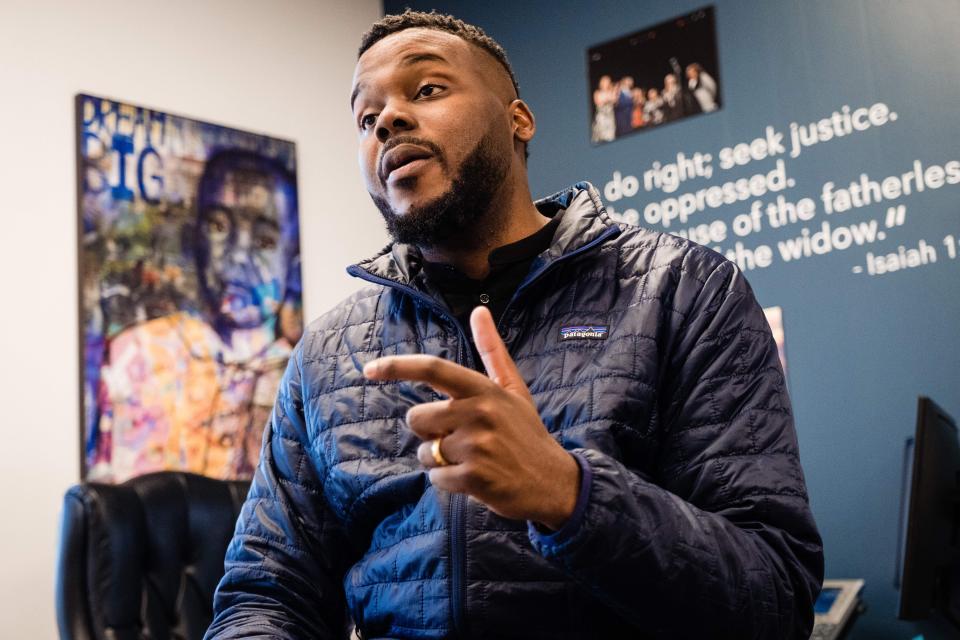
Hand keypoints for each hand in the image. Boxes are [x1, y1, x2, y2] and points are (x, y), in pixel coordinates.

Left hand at [363, 306, 579, 529]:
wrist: (553, 482)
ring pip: (424, 451)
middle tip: (462, 439)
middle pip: (417, 418)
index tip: (369, 370)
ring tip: (471, 460)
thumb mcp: (513, 390)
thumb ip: (492, 351)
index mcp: (484, 389)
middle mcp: (479, 413)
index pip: (433, 369)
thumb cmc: (526, 433)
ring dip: (439, 460)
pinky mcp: (475, 477)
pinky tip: (474, 479)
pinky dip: (448, 482)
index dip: (397, 367)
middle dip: (429, 432)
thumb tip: (479, 311)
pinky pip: (435, 477)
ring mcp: (477, 446)